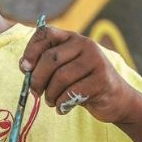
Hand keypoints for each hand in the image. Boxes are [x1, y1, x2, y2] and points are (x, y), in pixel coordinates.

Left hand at [20, 25, 135, 123]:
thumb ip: (45, 64)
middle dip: (37, 79)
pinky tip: (63, 108)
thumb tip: (24, 66)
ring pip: (60, 77)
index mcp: (72, 38)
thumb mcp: (64, 69)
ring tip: (52, 102)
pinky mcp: (102, 80)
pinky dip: (62, 104)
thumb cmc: (83, 84)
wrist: (117, 100)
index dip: (31, 50)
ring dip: (50, 94)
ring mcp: (96, 61)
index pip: (45, 33)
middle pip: (50, 58)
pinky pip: (72, 92)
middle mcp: (85, 44)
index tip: (25, 68)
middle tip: (35, 92)